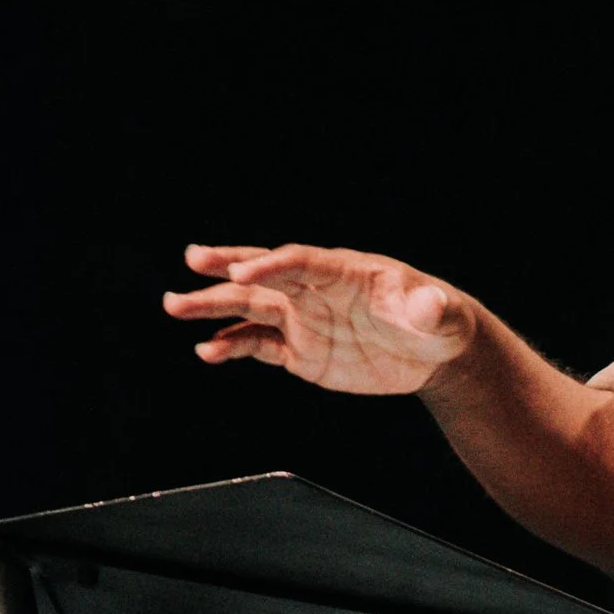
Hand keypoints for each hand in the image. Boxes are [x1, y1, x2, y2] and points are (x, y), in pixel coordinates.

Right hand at [162, 244, 473, 394]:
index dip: (272, 264)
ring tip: (175, 307)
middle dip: (227, 267)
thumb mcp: (439, 315)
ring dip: (213, 308)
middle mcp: (313, 290)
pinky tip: (207, 351)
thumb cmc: (435, 322)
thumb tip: (431, 302)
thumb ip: (429, 307)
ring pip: (250, 309)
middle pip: (263, 275)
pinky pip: (259, 345)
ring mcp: (303, 319)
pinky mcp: (300, 352)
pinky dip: (232, 346)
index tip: (242, 270)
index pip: (299, 261)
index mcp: (342, 271)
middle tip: (191, 261)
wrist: (430, 349)